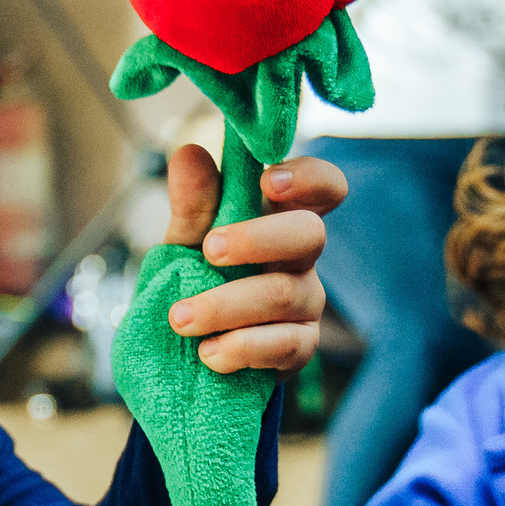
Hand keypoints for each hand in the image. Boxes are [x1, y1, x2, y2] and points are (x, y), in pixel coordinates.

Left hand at [162, 150, 346, 375]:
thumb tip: (189, 152)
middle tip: (208, 251)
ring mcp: (305, 304)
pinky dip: (242, 348)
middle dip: (257, 239)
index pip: (323, 187)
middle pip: (310, 234)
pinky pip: (286, 345)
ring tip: (181, 318)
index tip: (268, 182)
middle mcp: (301, 258)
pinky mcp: (299, 347)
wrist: (183, 353)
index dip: (309, 178)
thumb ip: (193, 204)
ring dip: (226, 305)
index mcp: (280, 219)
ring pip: (285, 294)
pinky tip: (209, 353)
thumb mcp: (185, 243)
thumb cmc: (196, 284)